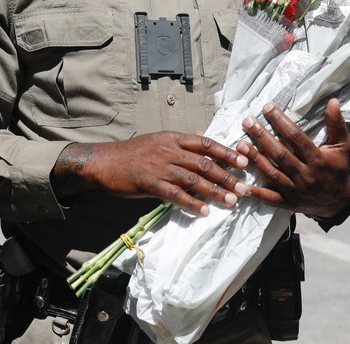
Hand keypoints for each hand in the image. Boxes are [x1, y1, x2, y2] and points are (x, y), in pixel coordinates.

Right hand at [53, 132, 249, 216]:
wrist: (106, 162)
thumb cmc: (133, 152)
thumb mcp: (159, 140)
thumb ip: (182, 141)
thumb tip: (203, 136)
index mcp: (174, 138)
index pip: (206, 144)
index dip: (227, 152)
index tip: (244, 161)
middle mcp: (170, 151)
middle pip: (205, 163)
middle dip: (227, 176)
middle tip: (243, 187)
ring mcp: (161, 167)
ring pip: (194, 180)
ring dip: (215, 191)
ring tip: (230, 201)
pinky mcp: (151, 183)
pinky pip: (176, 195)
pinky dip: (192, 203)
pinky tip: (204, 211)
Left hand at [237, 99, 349, 217]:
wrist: (339, 202)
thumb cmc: (338, 169)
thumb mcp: (342, 145)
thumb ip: (336, 123)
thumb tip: (333, 101)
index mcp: (317, 159)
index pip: (296, 137)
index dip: (281, 121)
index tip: (267, 108)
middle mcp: (305, 175)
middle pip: (280, 154)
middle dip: (262, 137)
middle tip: (248, 122)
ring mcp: (295, 191)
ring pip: (272, 174)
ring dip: (255, 160)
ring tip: (240, 145)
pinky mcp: (287, 203)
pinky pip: (269, 199)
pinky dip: (254, 193)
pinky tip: (239, 186)